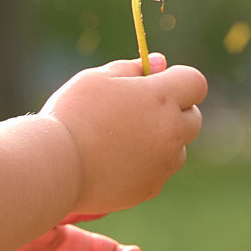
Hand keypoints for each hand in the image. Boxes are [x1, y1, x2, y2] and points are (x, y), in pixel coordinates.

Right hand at [42, 52, 206, 218]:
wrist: (55, 165)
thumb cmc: (72, 114)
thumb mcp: (97, 79)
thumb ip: (133, 68)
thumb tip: (161, 62)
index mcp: (160, 98)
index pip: (196, 83)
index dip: (179, 81)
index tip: (157, 84)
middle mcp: (170, 132)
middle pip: (194, 119)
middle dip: (175, 112)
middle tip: (141, 112)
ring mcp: (163, 164)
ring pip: (177, 148)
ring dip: (162, 142)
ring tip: (121, 140)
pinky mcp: (150, 188)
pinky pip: (159, 172)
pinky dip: (146, 166)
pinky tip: (114, 161)